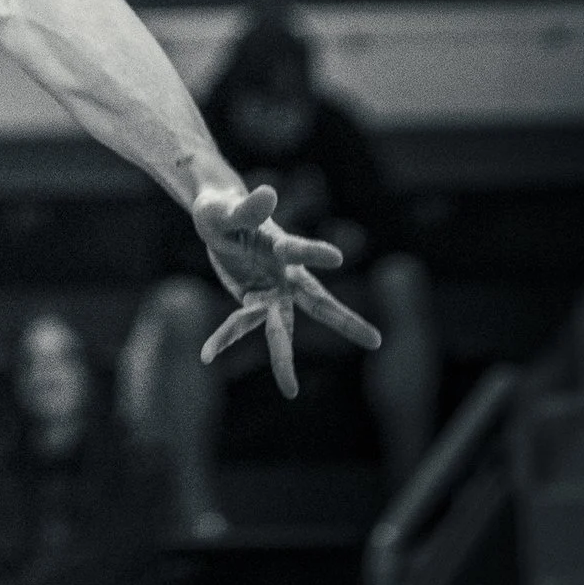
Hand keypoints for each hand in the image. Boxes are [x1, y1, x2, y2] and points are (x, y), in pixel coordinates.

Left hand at [194, 180, 382, 393]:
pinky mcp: (252, 303)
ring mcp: (271, 291)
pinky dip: (222, 340)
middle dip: (344, 321)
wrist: (220, 219)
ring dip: (283, 358)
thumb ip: (245, 208)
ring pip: (281, 328)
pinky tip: (206, 355)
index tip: (336, 258)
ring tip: (291, 392)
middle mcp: (284, 273)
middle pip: (317, 301)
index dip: (314, 253)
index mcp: (280, 246)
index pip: (299, 250)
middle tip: (376, 341)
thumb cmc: (224, 209)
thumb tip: (268, 192)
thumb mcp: (225, 210)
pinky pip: (240, 326)